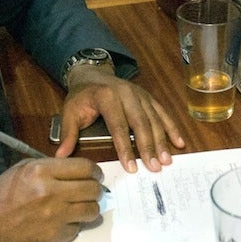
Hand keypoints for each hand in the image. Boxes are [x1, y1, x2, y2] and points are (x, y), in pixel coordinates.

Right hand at [0, 156, 104, 241]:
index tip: (95, 175)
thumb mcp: (22, 170)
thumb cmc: (0, 195)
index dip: (95, 171)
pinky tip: (60, 222)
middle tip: (90, 191)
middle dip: (96, 189)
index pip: (85, 168)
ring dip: (89, 208)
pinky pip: (77, 228)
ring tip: (79, 207)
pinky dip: (73, 225)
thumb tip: (76, 171)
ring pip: (92, 211)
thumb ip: (50, 167)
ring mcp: (55, 218)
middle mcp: (52, 194)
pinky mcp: (55, 238)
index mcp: (42, 172)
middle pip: (93, 189)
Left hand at [55, 65, 185, 172]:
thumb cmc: (81, 96)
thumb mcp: (70, 112)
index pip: (118, 126)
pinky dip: (172, 128)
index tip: (131, 167)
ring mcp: (140, 95)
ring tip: (167, 160)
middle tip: (155, 167)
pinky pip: (162, 113)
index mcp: (107, 97)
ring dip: (162, 141)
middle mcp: (127, 94)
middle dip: (149, 147)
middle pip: (141, 123)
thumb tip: (61, 156)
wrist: (92, 74)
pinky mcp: (148, 97)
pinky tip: (179, 143)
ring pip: (154, 119)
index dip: (126, 147)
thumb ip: (68, 134)